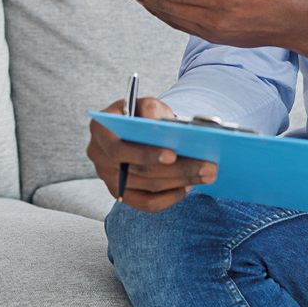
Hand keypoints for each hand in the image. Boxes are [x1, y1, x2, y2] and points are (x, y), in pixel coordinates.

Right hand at [86, 97, 216, 212]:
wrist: (134, 128)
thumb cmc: (141, 114)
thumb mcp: (144, 103)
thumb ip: (151, 110)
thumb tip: (165, 127)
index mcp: (99, 130)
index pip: (119, 148)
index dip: (146, 153)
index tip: (173, 155)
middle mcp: (99, 157)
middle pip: (141, 170)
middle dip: (178, 169)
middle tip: (209, 168)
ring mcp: (108, 179)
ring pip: (149, 186)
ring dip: (182, 181)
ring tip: (207, 174)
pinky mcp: (121, 195)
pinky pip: (148, 203)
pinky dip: (170, 196)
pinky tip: (188, 186)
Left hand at [114, 0, 307, 80]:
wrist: (299, 26)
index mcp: (223, 0)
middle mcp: (212, 20)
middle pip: (163, 5)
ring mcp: (211, 31)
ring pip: (167, 17)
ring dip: (143, 0)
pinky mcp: (212, 36)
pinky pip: (177, 24)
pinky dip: (158, 11)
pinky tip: (148, 1)